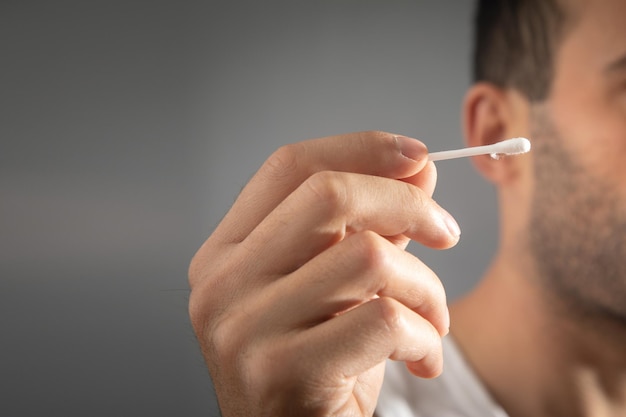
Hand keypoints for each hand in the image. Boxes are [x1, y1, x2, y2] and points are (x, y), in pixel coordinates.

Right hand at [188, 131, 459, 415]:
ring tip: (433, 320)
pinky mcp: (283, 373)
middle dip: (408, 204)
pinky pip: (384, 320)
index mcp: (225, 253)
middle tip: (446, 233)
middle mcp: (222, 284)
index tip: (418, 155)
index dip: (360, 148)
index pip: (289, 166)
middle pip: (328, 194)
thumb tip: (417, 168)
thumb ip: (369, 226)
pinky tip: (422, 359)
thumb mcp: (336, 291)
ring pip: (369, 258)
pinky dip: (425, 337)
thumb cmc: (318, 369)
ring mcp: (244, 329)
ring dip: (426, 289)